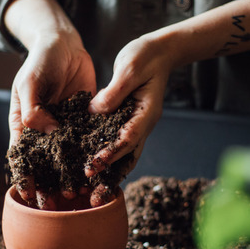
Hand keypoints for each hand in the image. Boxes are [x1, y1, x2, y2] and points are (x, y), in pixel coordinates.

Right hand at [3, 0, 96, 208]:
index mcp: (24, 123)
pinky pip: (87, 143)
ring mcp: (64, 127)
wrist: (65, 44)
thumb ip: (33, 107)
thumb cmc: (40, 60)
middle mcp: (44, 130)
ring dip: (71, 177)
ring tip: (79, 195)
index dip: (24, 177)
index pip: (22, 157)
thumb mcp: (30, 81)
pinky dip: (90, 158)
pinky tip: (99, 173)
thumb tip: (43, 131)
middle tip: (57, 203)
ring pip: (66, 158)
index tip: (30, 195)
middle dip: (49, 185)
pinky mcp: (83, 121)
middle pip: (44, 164)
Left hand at [85, 33, 173, 180]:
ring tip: (91, 194)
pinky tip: (90, 170)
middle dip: (109, 177)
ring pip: (123, 157)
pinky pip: (116, 145)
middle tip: (92, 197)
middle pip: (126, 158)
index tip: (92, 166)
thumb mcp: (129, 68)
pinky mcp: (126, 122)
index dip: (109, 154)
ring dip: (108, 175)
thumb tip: (95, 111)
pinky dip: (106, 159)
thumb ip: (114, 92)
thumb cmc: (145, 56)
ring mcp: (136, 125)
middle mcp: (142, 124)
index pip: (127, 139)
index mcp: (146, 113)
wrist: (159, 51)